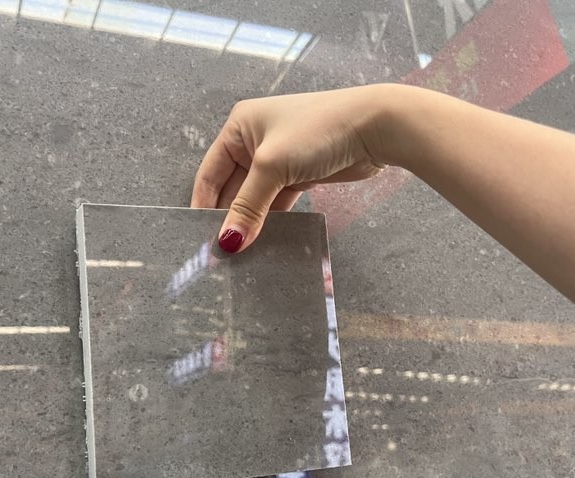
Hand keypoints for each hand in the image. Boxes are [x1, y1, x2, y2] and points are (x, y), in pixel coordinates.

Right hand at [191, 86, 388, 252]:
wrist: (375, 126)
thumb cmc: (317, 131)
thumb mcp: (273, 166)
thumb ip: (248, 207)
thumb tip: (228, 243)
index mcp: (240, 128)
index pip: (210, 173)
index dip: (204, 206)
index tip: (199, 238)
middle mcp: (255, 141)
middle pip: (231, 189)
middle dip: (228, 218)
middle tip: (220, 254)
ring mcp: (278, 159)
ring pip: (255, 198)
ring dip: (250, 223)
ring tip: (240, 255)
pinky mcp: (300, 175)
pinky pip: (276, 203)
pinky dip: (271, 221)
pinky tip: (265, 243)